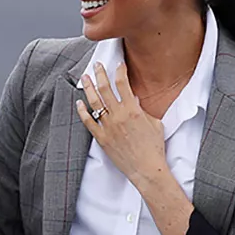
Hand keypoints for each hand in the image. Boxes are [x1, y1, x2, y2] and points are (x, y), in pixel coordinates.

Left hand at [77, 62, 167, 186]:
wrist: (146, 168)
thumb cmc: (154, 147)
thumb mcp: (155, 123)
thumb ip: (143, 110)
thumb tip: (135, 100)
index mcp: (133, 110)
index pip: (123, 83)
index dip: (119, 71)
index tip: (118, 65)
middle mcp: (118, 116)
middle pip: (105, 89)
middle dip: (100, 74)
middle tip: (96, 65)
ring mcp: (108, 127)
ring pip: (94, 102)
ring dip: (89, 88)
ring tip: (85, 78)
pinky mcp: (101, 138)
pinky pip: (88, 122)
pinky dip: (82, 111)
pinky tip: (79, 102)